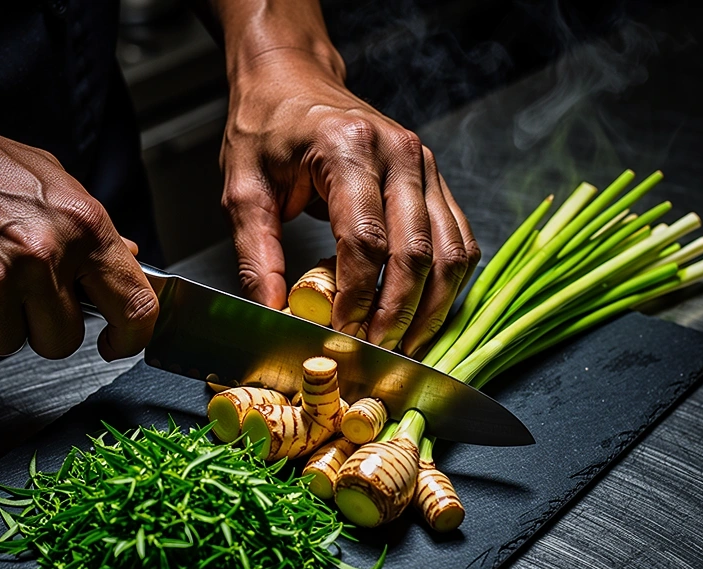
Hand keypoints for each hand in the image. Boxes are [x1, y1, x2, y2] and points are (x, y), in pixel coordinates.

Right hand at [0, 101, 157, 360]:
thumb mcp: (45, 177)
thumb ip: (88, 227)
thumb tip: (130, 259)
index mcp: (79, 224)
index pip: (134, 304)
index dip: (131, 337)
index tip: (116, 343)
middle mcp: (42, 256)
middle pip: (63, 341)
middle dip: (40, 326)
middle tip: (13, 288)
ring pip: (11, 344)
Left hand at [221, 50, 478, 356]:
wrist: (294, 81)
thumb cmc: (268, 128)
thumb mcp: (243, 187)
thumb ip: (256, 252)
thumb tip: (272, 311)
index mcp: (347, 148)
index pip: (365, 241)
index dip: (356, 297)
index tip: (339, 332)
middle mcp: (399, 153)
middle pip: (415, 253)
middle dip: (397, 314)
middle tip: (373, 352)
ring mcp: (426, 165)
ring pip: (449, 252)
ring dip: (430, 308)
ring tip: (403, 345)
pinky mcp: (437, 180)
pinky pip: (460, 241)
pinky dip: (447, 284)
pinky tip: (422, 313)